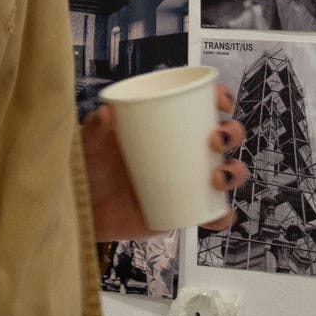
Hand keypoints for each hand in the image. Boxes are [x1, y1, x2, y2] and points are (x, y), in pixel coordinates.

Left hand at [79, 85, 247, 241]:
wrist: (82, 209)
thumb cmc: (88, 168)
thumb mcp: (89, 144)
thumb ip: (93, 129)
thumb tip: (105, 113)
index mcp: (166, 124)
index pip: (202, 105)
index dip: (220, 98)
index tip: (220, 101)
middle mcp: (184, 150)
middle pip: (224, 136)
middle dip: (231, 133)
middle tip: (215, 140)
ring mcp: (187, 181)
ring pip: (227, 173)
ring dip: (234, 172)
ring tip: (216, 178)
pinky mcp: (184, 210)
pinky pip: (213, 214)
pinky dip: (222, 216)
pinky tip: (217, 215)